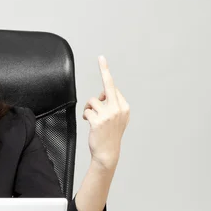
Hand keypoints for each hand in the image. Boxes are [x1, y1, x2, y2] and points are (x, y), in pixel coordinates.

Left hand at [82, 56, 129, 170]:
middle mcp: (118, 109)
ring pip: (93, 101)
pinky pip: (87, 110)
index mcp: (124, 107)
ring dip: (89, 109)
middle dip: (104, 70)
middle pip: (108, 85)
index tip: (102, 61)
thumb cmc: (109, 135)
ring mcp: (109, 114)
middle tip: (101, 57)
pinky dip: (85, 116)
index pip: (113, 88)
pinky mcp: (98, 121)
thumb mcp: (116, 119)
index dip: (105, 80)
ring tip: (92, 118)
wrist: (107, 153)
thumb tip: (102, 94)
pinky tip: (89, 123)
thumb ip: (111, 105)